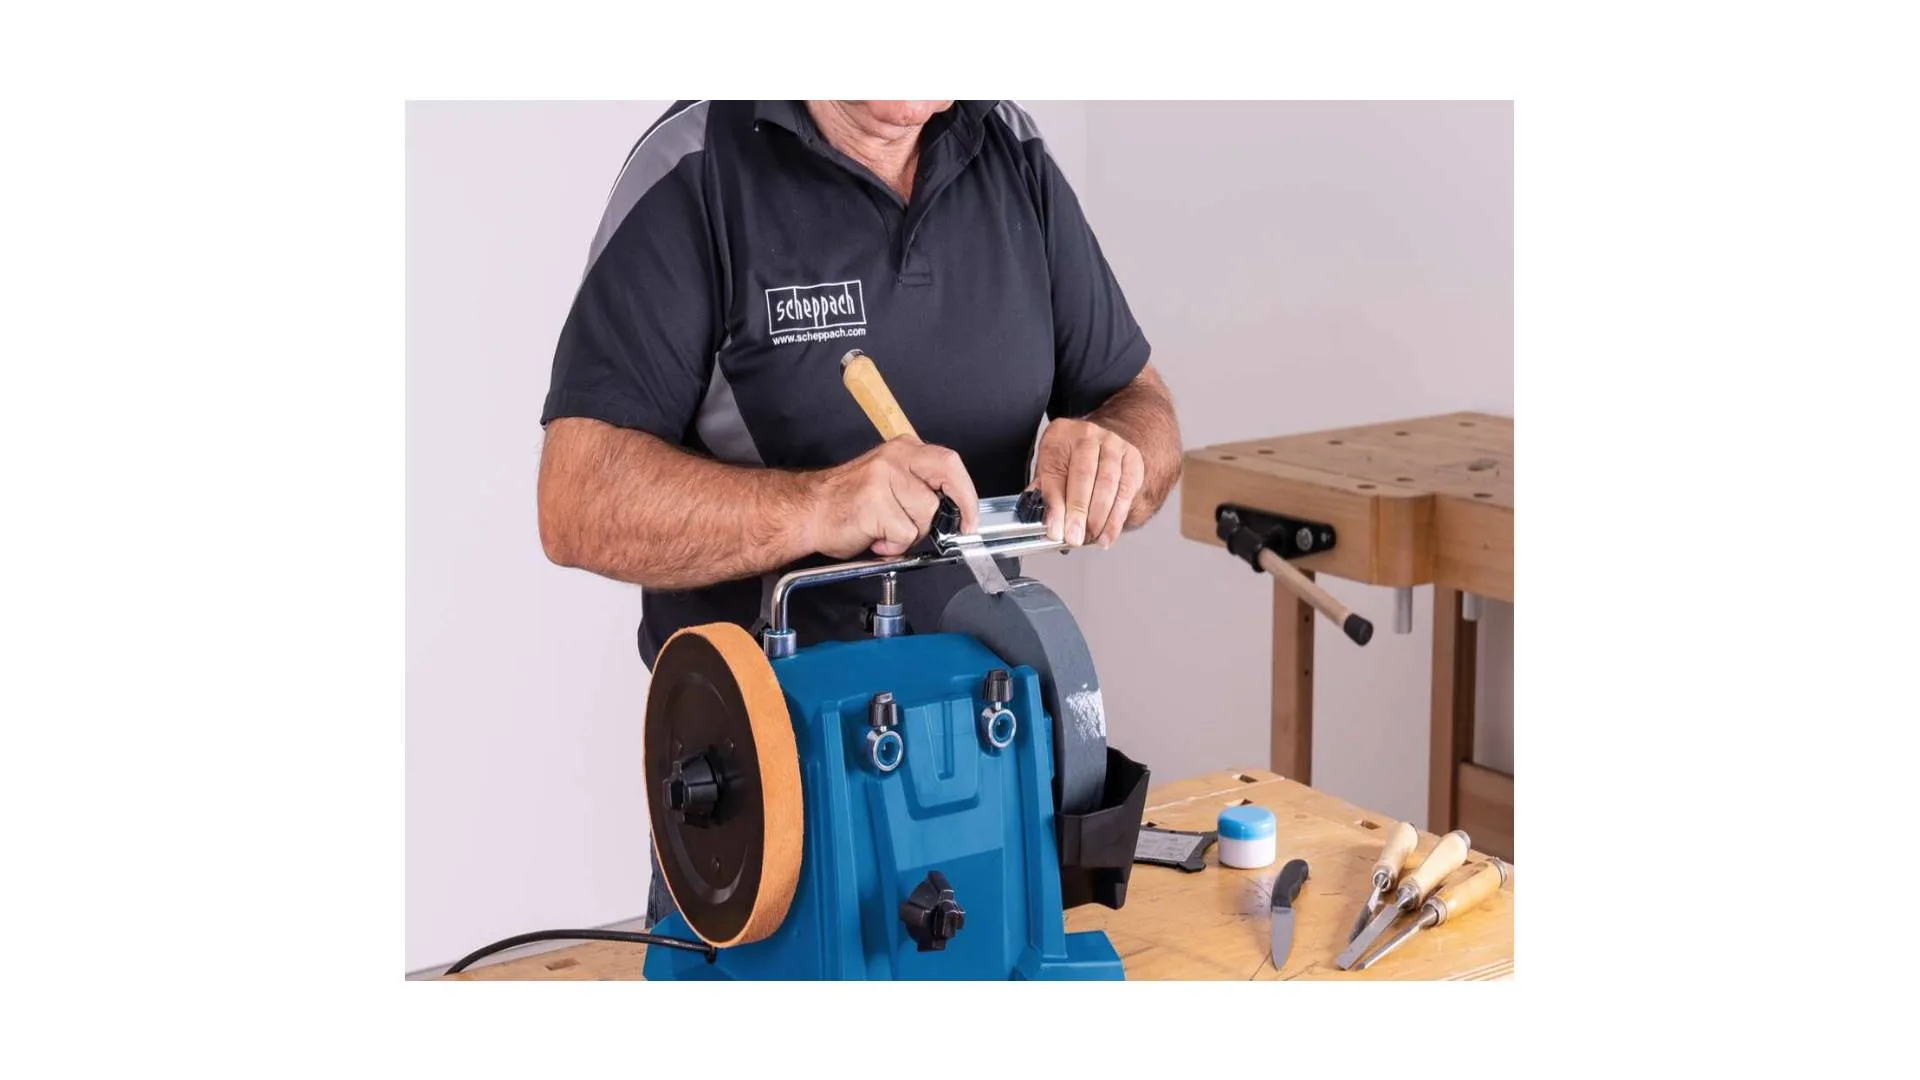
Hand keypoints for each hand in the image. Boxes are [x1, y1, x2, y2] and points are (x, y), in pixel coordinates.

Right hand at [804, 438, 980, 557]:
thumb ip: (919, 486)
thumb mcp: (888, 479)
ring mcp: (883, 480)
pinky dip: (892, 546)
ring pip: (925, 515)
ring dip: (910, 533)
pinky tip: (875, 538)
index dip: (966, 492)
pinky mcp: (874, 504)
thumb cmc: (846, 501)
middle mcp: (894, 459)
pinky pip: (903, 534)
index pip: (949, 462)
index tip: (970, 516)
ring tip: (887, 531)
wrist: (806, 511)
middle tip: (957, 529)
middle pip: (945, 480)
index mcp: (902, 450)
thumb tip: (953, 510)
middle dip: (957, 508)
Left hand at [1033, 418, 1145, 547]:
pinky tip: (1107, 534)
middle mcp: (1088, 436)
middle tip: (1074, 537)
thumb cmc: (1070, 459)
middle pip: (1083, 476)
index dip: (1055, 505)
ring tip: (1090, 538)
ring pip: (1108, 484)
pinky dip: (1116, 518)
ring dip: (1099, 517)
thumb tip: (1044, 520)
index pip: (1054, 472)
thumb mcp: (1051, 467)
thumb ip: (1045, 491)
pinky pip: (1125, 492)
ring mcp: (1113, 446)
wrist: (1101, 444)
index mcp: (1060, 436)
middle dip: (1078, 512)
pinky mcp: (1132, 460)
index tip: (1055, 529)